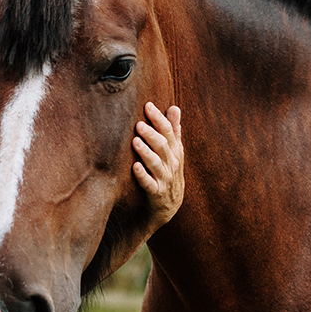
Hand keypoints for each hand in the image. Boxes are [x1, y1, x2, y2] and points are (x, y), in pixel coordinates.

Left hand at [132, 102, 183, 232]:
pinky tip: (135, 167)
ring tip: (135, 141)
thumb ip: (173, 130)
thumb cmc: (169, 172)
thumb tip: (175, 107)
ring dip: (146, 152)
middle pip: (162, 146)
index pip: (169, 132)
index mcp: (175, 151)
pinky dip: (143, 176)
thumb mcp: (174, 151)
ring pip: (156, 164)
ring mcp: (165, 179)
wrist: (169, 205)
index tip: (148, 106)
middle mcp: (172, 164)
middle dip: (151, 134)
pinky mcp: (156, 193)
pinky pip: (149, 184)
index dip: (159, 119)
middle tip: (139, 124)